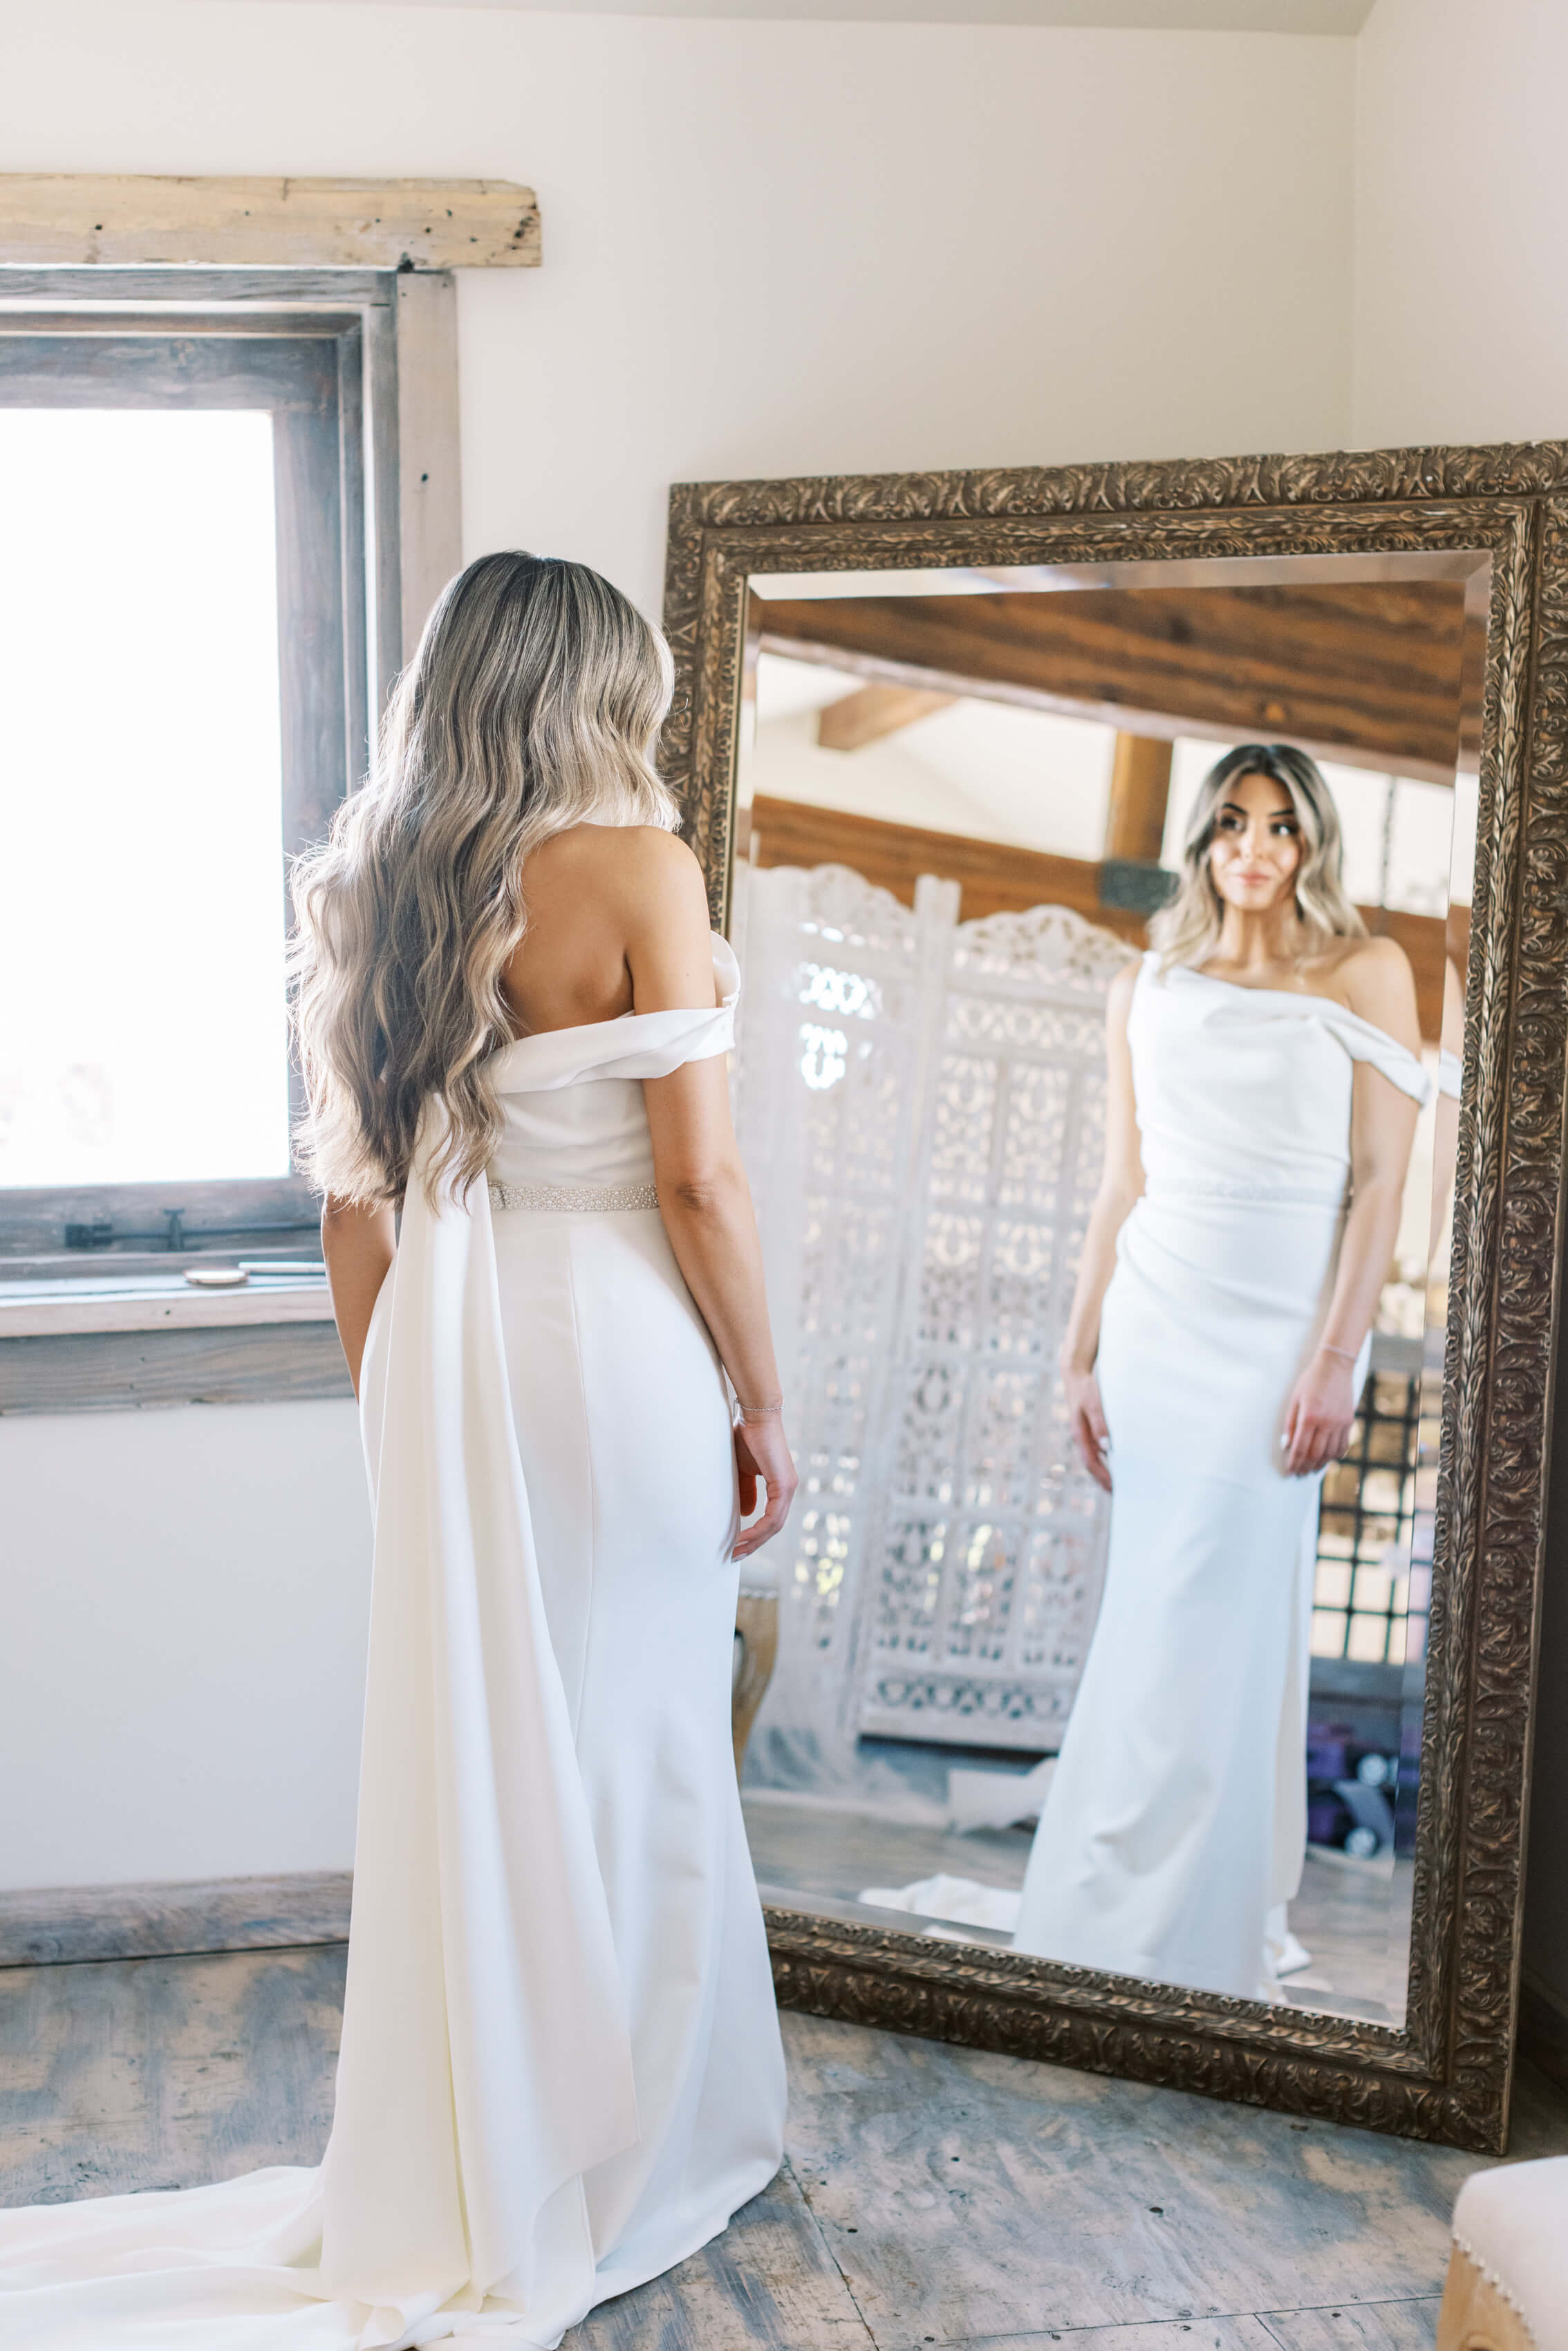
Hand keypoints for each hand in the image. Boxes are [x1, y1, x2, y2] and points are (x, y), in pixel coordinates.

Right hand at [733, 1411, 797, 1560]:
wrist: (754, 1417)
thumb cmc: (747, 1438)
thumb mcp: (742, 1471)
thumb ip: (745, 1491)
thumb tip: (745, 1514)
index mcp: (780, 1486)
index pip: (771, 1519)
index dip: (755, 1535)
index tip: (737, 1546)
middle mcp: (788, 1489)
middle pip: (774, 1527)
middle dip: (754, 1544)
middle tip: (734, 1556)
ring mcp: (789, 1487)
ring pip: (775, 1525)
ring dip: (755, 1541)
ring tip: (735, 1551)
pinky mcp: (784, 1485)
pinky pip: (773, 1517)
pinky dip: (758, 1530)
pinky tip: (743, 1537)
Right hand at [1063, 1364, 1111, 1491]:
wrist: (1075, 1375)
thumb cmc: (1085, 1389)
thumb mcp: (1093, 1404)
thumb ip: (1099, 1424)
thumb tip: (1106, 1447)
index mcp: (1079, 1434)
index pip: (1091, 1462)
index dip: (1103, 1477)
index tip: (1114, 1488)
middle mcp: (1081, 1438)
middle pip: (1092, 1465)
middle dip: (1103, 1480)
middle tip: (1119, 1493)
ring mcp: (1084, 1435)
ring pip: (1094, 1459)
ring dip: (1104, 1472)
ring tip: (1118, 1483)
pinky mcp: (1089, 1429)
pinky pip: (1097, 1450)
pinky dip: (1105, 1460)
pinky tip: (1115, 1462)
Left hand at [1282, 1349, 1357, 1476]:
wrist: (1335, 1367)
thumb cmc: (1311, 1381)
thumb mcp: (1295, 1399)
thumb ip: (1290, 1424)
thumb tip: (1286, 1445)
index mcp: (1309, 1416)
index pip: (1300, 1447)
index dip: (1294, 1462)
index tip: (1290, 1471)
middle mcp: (1326, 1422)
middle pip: (1315, 1454)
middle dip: (1306, 1467)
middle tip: (1300, 1474)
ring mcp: (1340, 1423)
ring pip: (1330, 1452)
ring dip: (1320, 1464)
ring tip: (1312, 1470)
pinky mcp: (1349, 1421)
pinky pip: (1342, 1445)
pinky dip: (1334, 1455)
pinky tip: (1327, 1459)